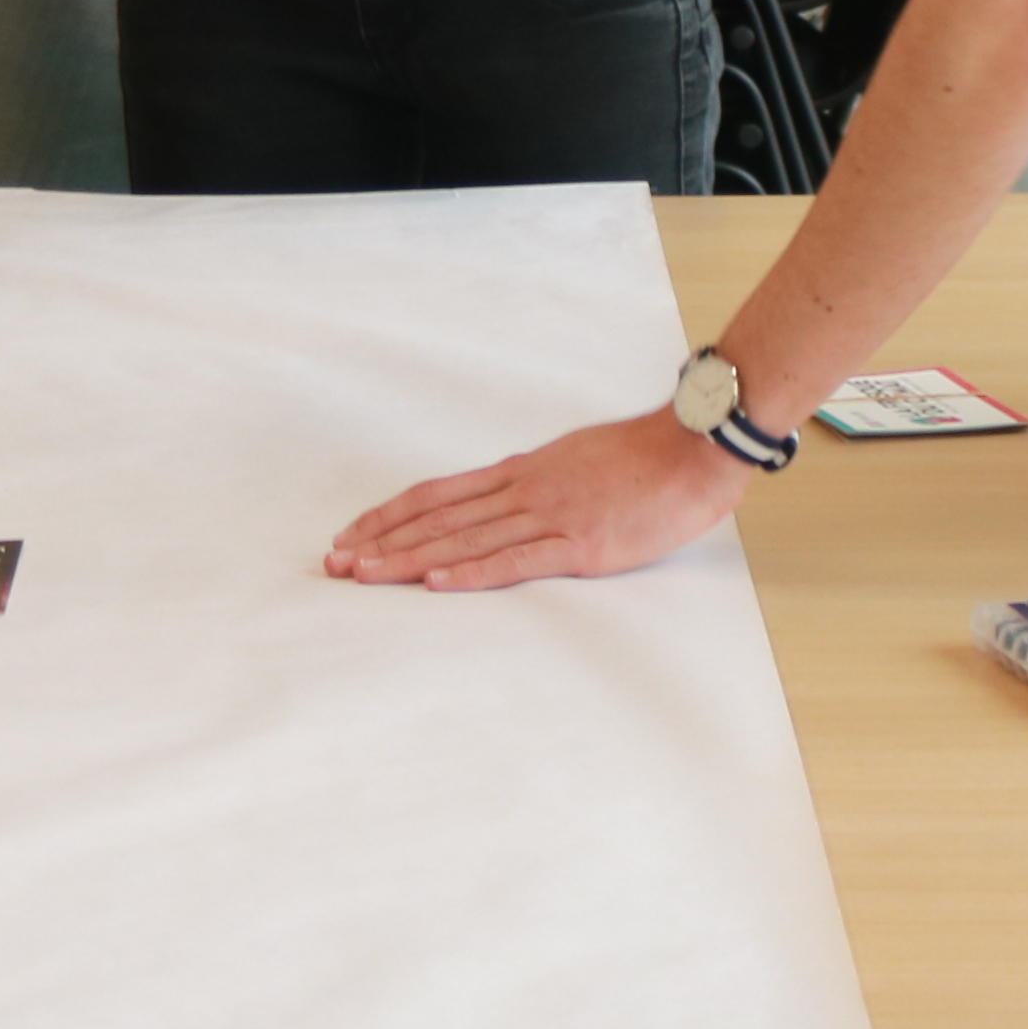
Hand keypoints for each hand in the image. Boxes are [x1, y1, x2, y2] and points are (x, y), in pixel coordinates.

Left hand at [326, 410, 739, 590]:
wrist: (692, 447)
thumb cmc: (644, 458)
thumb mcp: (575, 461)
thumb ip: (540, 481)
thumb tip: (510, 497)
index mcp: (520, 473)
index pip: (437, 495)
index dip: (389, 515)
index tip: (352, 532)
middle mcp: (522, 491)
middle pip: (436, 518)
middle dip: (381, 541)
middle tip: (335, 562)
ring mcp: (549, 516)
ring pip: (463, 539)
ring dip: (408, 559)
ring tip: (364, 574)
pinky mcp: (580, 543)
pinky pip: (516, 559)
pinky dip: (471, 571)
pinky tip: (437, 581)